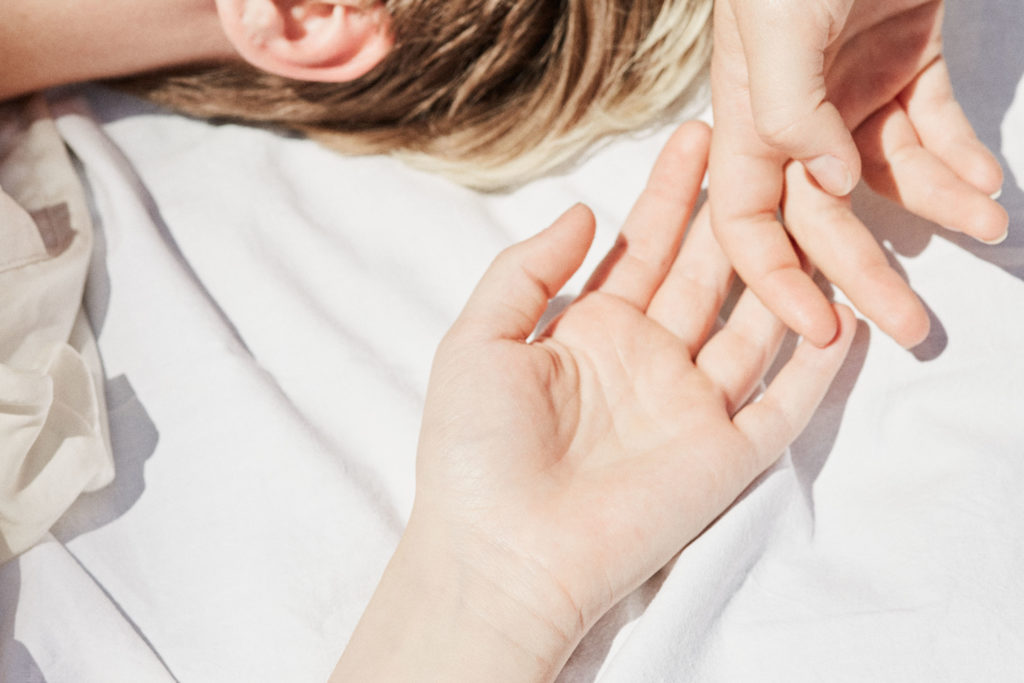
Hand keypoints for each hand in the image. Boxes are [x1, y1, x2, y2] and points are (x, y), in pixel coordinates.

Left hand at [334, 122, 854, 681]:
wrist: (500, 549)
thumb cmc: (475, 448)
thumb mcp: (479, 339)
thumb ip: (527, 270)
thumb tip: (588, 210)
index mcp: (592, 332)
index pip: (644, 249)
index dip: (670, 194)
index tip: (697, 138)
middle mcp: (649, 361)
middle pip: (704, 274)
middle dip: (732, 215)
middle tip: (764, 153)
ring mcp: (690, 408)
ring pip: (753, 327)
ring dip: (783, 275)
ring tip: (812, 215)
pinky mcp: (724, 457)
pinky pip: (782, 403)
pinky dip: (814, 365)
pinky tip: (841, 315)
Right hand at [710, 0, 1006, 347]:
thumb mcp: (779, 23)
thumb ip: (789, 109)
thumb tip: (826, 183)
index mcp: (750, 114)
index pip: (746, 219)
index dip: (773, 279)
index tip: (818, 330)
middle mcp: (797, 116)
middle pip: (825, 215)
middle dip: (868, 273)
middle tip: (915, 328)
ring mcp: (852, 91)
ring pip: (887, 176)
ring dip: (936, 209)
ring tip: (987, 229)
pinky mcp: (907, 62)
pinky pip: (933, 127)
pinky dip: (961, 156)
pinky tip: (987, 181)